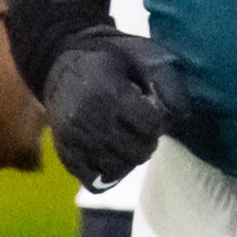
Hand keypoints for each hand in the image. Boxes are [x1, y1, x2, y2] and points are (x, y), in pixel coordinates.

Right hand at [43, 29, 188, 190]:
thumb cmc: (109, 59)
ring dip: (130, 159)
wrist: (58, 60)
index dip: (159, 122)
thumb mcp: (141, 55)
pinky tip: (112, 155)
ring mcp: (72, 140)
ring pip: (117, 169)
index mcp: (107, 94)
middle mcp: (86, 119)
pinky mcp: (64, 153)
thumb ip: (165, 81)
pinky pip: (94, 181)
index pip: (150, 125)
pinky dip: (108, 174)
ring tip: (127, 140)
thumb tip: (178, 115)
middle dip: (147, 142)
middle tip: (142, 130)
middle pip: (136, 151)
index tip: (153, 112)